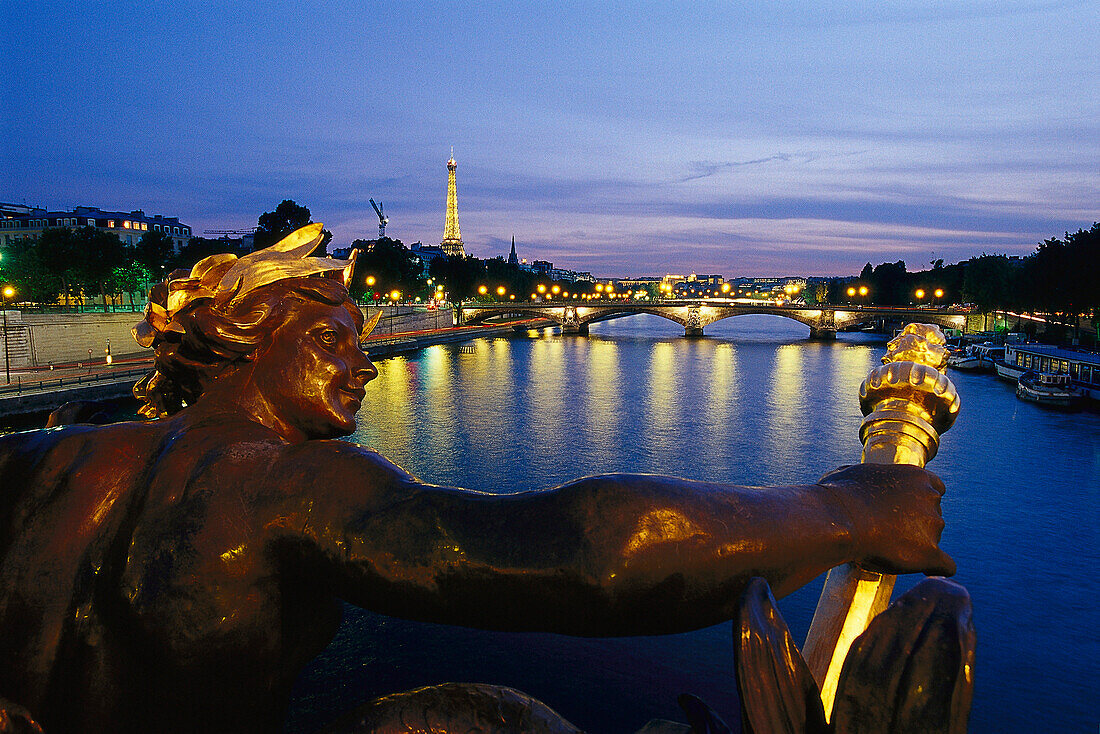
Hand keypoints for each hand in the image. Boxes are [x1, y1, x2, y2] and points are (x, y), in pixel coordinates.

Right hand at [817, 464, 954, 576]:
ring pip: (933, 539)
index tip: (906, 511)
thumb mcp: (853, 474)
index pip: (935, 488)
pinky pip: (944, 565)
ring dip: (917, 544)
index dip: (920, 501)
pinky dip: (935, 568)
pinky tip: (925, 570)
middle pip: (933, 514)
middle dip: (917, 523)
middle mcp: (930, 497)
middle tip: (890, 533)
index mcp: (916, 476)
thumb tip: (856, 482)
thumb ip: (868, 478)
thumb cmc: (838, 495)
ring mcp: (933, 525)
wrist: (838, 519)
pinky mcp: (930, 553)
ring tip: (888, 550)